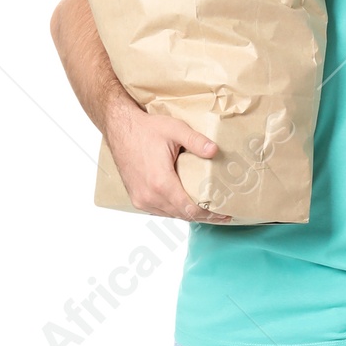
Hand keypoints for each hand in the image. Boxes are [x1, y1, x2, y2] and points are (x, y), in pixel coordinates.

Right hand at [104, 96, 228, 221]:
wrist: (120, 129)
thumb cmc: (146, 129)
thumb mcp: (175, 129)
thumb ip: (196, 141)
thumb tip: (215, 151)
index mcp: (161, 182)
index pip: (190, 209)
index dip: (210, 214)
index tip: (224, 214)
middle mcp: (149, 195)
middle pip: (183, 215)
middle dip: (204, 216)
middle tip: (221, 213)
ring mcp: (141, 199)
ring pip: (171, 214)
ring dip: (189, 214)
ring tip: (208, 209)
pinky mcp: (136, 198)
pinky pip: (160, 210)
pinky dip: (175, 210)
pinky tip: (187, 204)